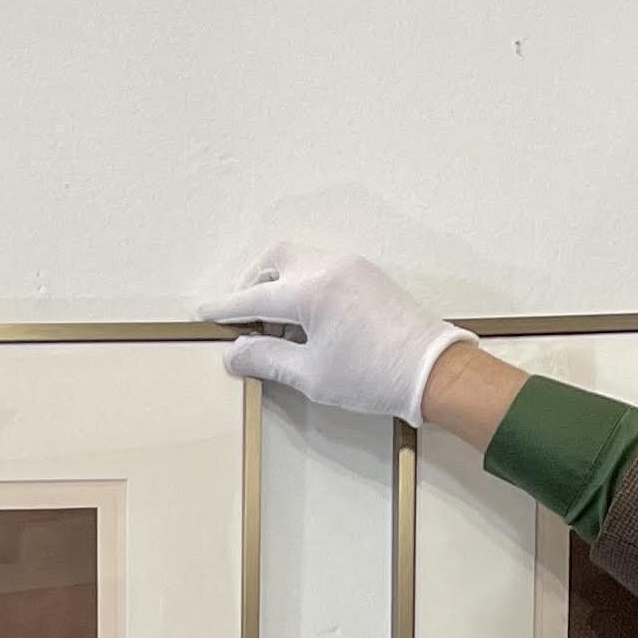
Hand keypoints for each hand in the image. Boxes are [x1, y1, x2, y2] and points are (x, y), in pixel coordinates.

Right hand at [207, 248, 461, 419]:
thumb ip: (265, 359)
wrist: (432, 370)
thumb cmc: (372, 376)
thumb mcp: (310, 375)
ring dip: (279, 287)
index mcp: (311, 290)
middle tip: (245, 320)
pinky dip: (304, 288)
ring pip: (299, 261)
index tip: (205, 315)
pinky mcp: (367, 275)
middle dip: (253, 285)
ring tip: (278, 330)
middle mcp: (329, 267)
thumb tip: (234, 353)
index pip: (254, 297)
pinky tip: (306, 324)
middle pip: (275, 261)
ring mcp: (351, 266)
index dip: (226, 309)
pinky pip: (323, 269)